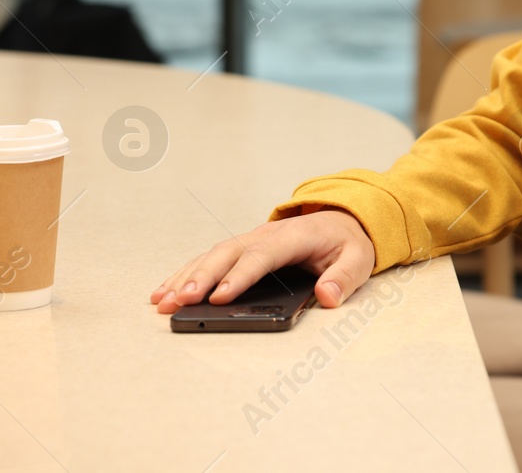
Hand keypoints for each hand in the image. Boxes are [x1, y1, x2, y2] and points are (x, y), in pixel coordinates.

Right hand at [151, 207, 375, 312]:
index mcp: (296, 235)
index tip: (218, 298)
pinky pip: (210, 258)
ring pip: (213, 255)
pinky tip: (166, 291)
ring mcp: (252, 239)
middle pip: (229, 253)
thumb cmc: (348, 242)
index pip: (263, 255)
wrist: (343, 219)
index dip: (239, 276)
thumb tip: (328, 296)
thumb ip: (345, 277)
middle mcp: (267, 234)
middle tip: (180, 302)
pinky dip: (186, 273)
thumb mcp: (359, 258)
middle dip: (202, 277)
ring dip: (187, 277)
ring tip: (163, 301)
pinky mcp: (242, 248)